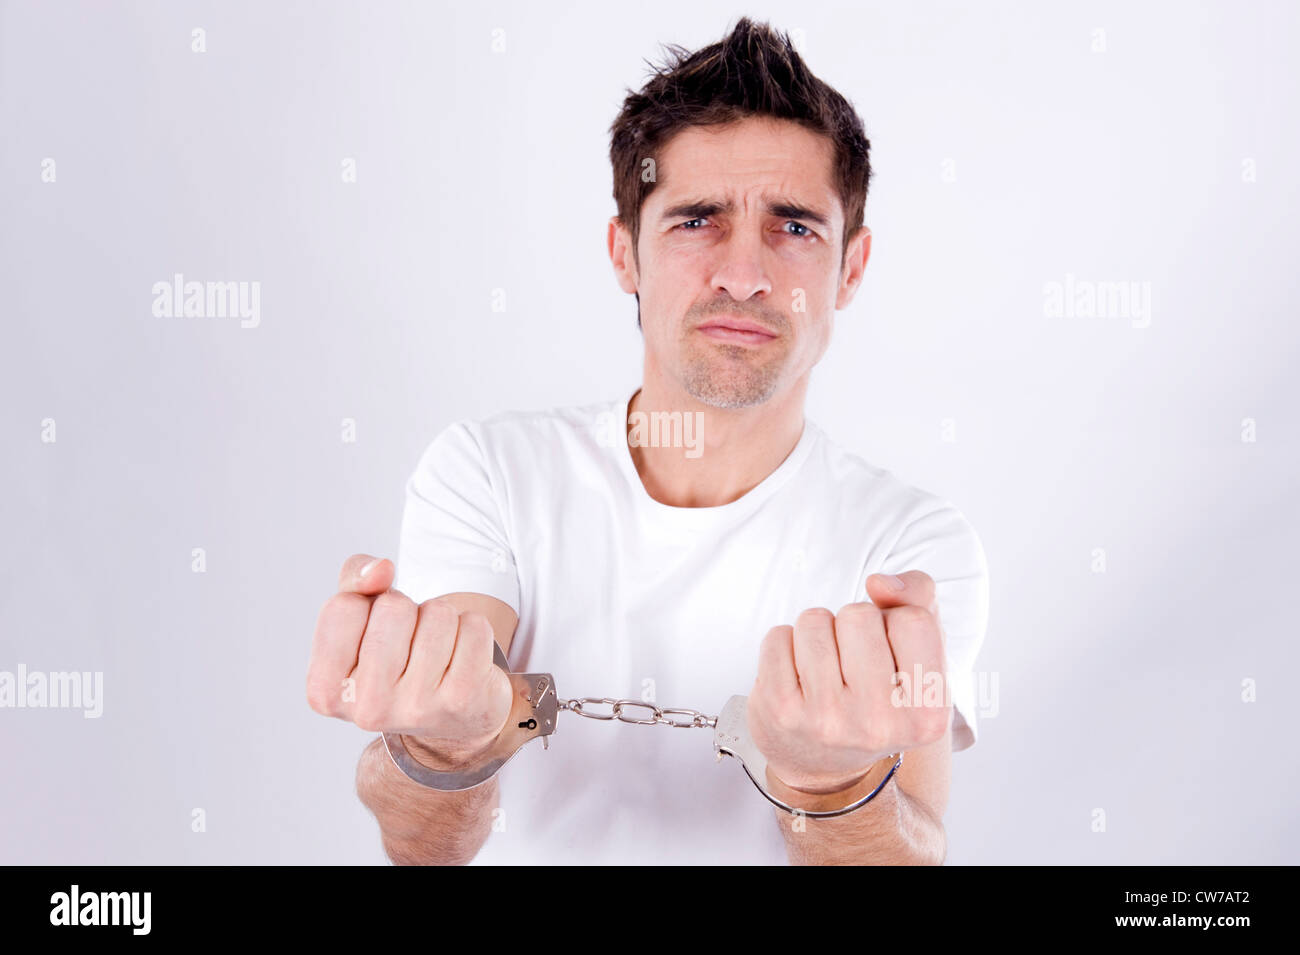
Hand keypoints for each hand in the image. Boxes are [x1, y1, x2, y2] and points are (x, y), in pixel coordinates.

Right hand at [305, 554, 513, 757]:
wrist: (454, 718)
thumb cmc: (398, 660)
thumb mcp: (361, 619)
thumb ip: (355, 580)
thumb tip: (381, 570)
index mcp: (325, 690)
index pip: (343, 607)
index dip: (368, 605)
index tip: (376, 633)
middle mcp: (367, 708)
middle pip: (393, 608)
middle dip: (408, 611)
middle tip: (411, 644)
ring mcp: (416, 707)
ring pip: (438, 613)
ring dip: (443, 620)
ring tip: (438, 653)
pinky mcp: (463, 699)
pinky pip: (474, 627)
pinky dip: (473, 630)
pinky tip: (464, 660)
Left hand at [747, 571, 949, 793]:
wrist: (824, 766)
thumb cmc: (877, 695)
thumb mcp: (917, 655)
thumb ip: (919, 600)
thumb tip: (879, 582)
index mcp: (928, 713)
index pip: (915, 619)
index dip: (895, 623)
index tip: (889, 653)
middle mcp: (879, 724)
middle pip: (860, 615)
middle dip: (852, 626)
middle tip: (851, 664)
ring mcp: (825, 719)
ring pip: (815, 620)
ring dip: (817, 633)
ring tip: (824, 669)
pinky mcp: (780, 710)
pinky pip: (778, 635)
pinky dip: (785, 644)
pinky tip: (797, 676)